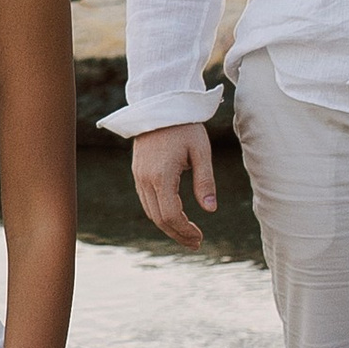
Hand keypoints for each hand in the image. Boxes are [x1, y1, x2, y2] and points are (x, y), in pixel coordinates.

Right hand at [130, 123, 215, 247]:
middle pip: (159, 219)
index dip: (185, 230)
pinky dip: (160, 214)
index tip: (200, 237)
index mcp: (162, 175)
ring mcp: (139, 176)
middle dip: (177, 234)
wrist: (160, 105)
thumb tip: (210, 209)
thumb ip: (205, 181)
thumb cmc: (185, 126)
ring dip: (168, 227)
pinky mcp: (138, 172)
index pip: (171, 215)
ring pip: (151, 212)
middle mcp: (145, 179)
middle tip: (196, 243)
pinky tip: (174, 217)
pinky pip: (147, 201)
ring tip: (187, 234)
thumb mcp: (201, 151)